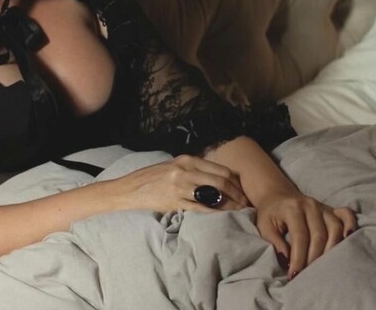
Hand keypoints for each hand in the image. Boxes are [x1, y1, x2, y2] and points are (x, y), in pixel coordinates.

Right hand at [115, 155, 248, 211]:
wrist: (130, 188)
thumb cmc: (152, 177)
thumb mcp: (174, 166)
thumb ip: (193, 169)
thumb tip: (215, 177)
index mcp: (187, 159)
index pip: (220, 169)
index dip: (235, 181)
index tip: (242, 189)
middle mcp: (186, 170)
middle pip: (221, 181)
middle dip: (237, 193)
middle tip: (245, 202)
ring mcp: (181, 186)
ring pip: (214, 194)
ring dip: (229, 203)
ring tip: (238, 209)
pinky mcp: (176, 202)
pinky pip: (200, 207)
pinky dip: (214, 211)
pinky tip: (222, 214)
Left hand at [255, 189, 356, 278]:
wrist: (277, 194)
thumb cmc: (270, 213)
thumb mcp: (265, 227)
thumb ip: (275, 243)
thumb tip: (287, 262)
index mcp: (293, 208)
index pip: (300, 236)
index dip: (298, 258)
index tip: (295, 275)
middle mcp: (310, 205)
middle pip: (319, 235)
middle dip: (314, 258)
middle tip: (308, 275)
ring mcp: (323, 206)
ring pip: (335, 228)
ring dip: (331, 249)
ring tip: (324, 266)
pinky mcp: (331, 209)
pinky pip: (346, 214)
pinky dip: (351, 224)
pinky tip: (349, 237)